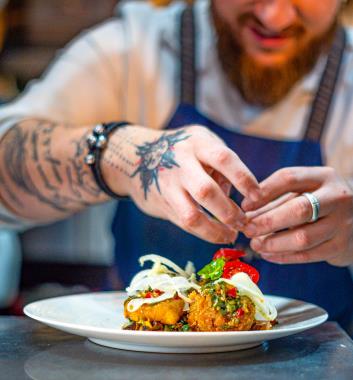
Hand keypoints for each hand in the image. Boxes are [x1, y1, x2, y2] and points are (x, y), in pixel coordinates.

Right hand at [103, 125, 260, 243]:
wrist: (135, 158)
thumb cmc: (182, 150)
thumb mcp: (202, 143)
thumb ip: (220, 165)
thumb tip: (238, 196)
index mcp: (196, 144)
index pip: (223, 159)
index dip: (243, 178)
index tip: (257, 196)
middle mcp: (180, 164)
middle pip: (206, 191)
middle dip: (228, 211)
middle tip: (243, 221)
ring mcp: (168, 186)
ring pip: (191, 215)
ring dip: (215, 230)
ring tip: (231, 235)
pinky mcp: (162, 204)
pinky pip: (185, 223)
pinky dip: (205, 232)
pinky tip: (218, 234)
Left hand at [241, 167, 352, 265]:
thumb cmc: (318, 200)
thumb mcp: (301, 191)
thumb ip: (274, 199)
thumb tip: (245, 213)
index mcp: (323, 177)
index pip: (289, 178)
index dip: (264, 192)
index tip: (244, 205)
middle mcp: (337, 197)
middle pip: (298, 210)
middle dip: (268, 221)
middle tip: (247, 229)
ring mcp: (342, 223)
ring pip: (303, 237)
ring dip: (273, 243)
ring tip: (255, 244)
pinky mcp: (342, 246)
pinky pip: (308, 255)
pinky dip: (284, 257)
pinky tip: (268, 255)